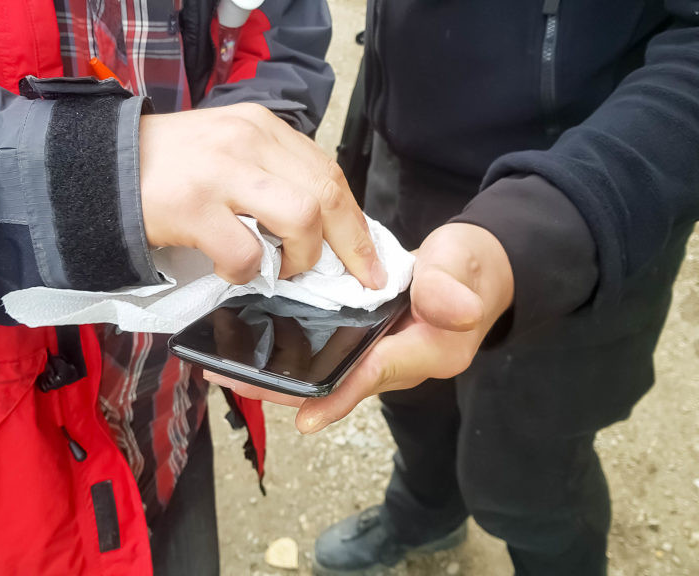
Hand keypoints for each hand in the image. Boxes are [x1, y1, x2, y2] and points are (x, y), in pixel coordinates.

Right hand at [138, 103, 385, 287]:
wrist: (99, 169)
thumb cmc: (168, 168)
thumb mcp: (229, 153)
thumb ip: (272, 176)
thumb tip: (321, 225)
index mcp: (262, 128)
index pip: (329, 172)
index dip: (356, 223)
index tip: (369, 259)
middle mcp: (248, 141)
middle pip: (326, 194)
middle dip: (349, 246)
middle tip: (353, 280)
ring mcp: (220, 172)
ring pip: (300, 218)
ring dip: (299, 257)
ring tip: (279, 270)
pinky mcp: (192, 206)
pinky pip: (245, 252)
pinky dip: (246, 272)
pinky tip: (231, 270)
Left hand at [209, 223, 513, 433]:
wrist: (470, 268)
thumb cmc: (469, 267)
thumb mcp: (463, 268)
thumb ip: (452, 288)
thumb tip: (459, 310)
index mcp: (425, 352)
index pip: (375, 373)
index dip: (340, 395)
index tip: (305, 417)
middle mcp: (398, 365)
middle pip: (338, 382)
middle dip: (288, 387)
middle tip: (235, 380)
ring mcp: (378, 357)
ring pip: (325, 373)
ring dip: (279, 373)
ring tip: (228, 367)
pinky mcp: (364, 343)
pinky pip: (325, 354)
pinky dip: (291, 350)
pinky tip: (252, 341)